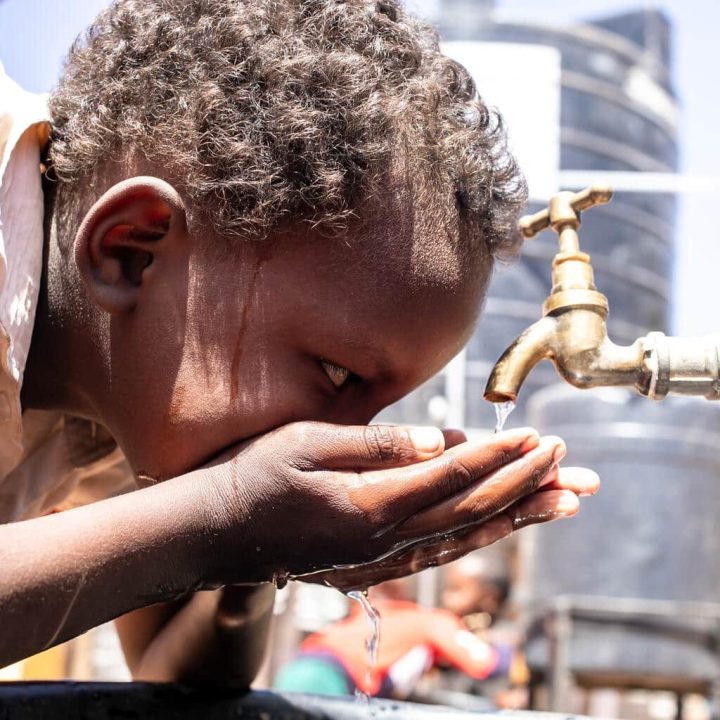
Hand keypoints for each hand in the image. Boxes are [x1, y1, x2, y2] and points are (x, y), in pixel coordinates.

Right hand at [198, 422, 594, 586]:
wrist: (215, 531)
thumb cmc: (252, 477)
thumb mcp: (304, 443)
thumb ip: (373, 445)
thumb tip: (434, 440)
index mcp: (366, 505)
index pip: (449, 477)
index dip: (497, 456)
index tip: (536, 436)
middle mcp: (381, 540)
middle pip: (470, 512)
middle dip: (526, 486)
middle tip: (573, 468)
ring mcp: (377, 559)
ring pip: (463, 539)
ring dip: (516, 518)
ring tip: (563, 503)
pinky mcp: (369, 565)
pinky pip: (438, 552)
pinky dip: (478, 538)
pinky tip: (502, 526)